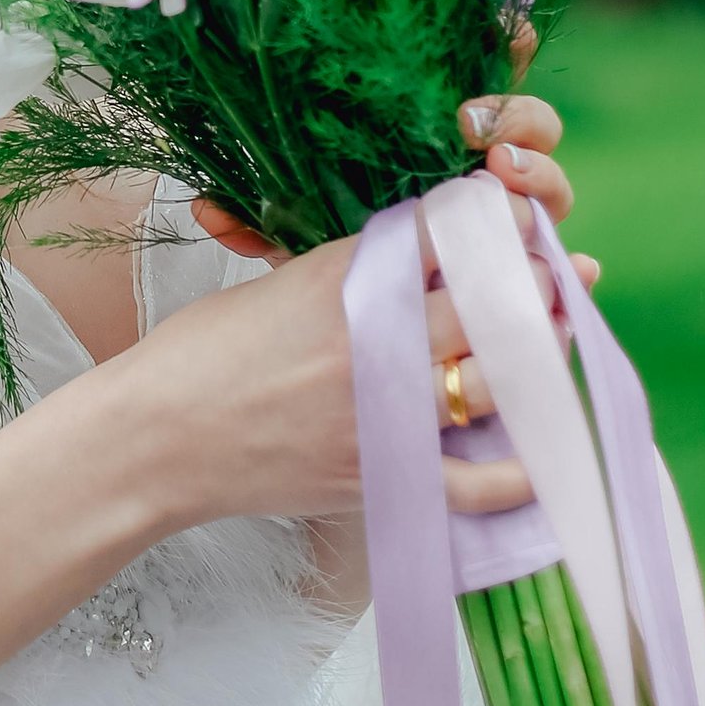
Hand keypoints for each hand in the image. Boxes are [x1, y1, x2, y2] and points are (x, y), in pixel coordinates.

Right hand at [178, 63, 599, 524]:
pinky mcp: (381, 474)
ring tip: (549, 343)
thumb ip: (350, 275)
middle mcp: (375, 341)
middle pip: (489, 303)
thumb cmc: (199, 356)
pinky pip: (474, 483)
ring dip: (536, 360)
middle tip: (551, 280)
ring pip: (496, 381)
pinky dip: (516, 474)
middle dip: (532, 287)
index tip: (520, 222)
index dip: (497, 223)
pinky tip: (541, 454)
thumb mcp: (275, 287)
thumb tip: (417, 262)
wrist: (152, 441)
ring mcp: (383, 411)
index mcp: (344, 282)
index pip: (447, 237)